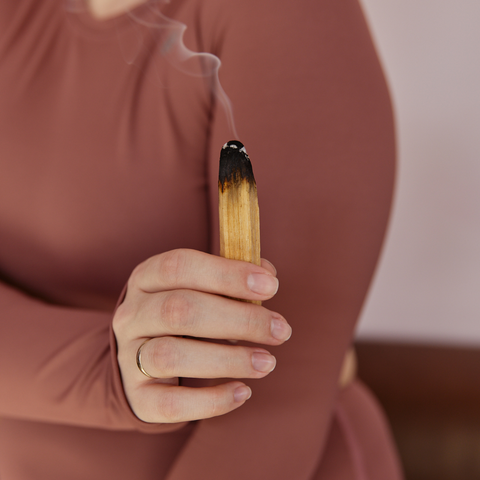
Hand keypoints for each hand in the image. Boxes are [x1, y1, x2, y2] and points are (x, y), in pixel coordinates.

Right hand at [112, 249, 291, 423]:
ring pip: (171, 357)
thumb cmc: (184, 314)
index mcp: (146, 278)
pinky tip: (243, 391)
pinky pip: (170, 404)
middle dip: (238, 320)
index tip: (271, 286)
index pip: (179, 266)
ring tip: (267, 362)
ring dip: (228, 360)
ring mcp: (129, 357)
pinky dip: (212, 400)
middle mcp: (131, 314)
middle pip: (178, 310)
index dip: (226, 274)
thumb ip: (230, 278)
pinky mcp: (138, 396)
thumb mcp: (198, 287)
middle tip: (280, 330)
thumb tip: (267, 275)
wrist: (142, 358)